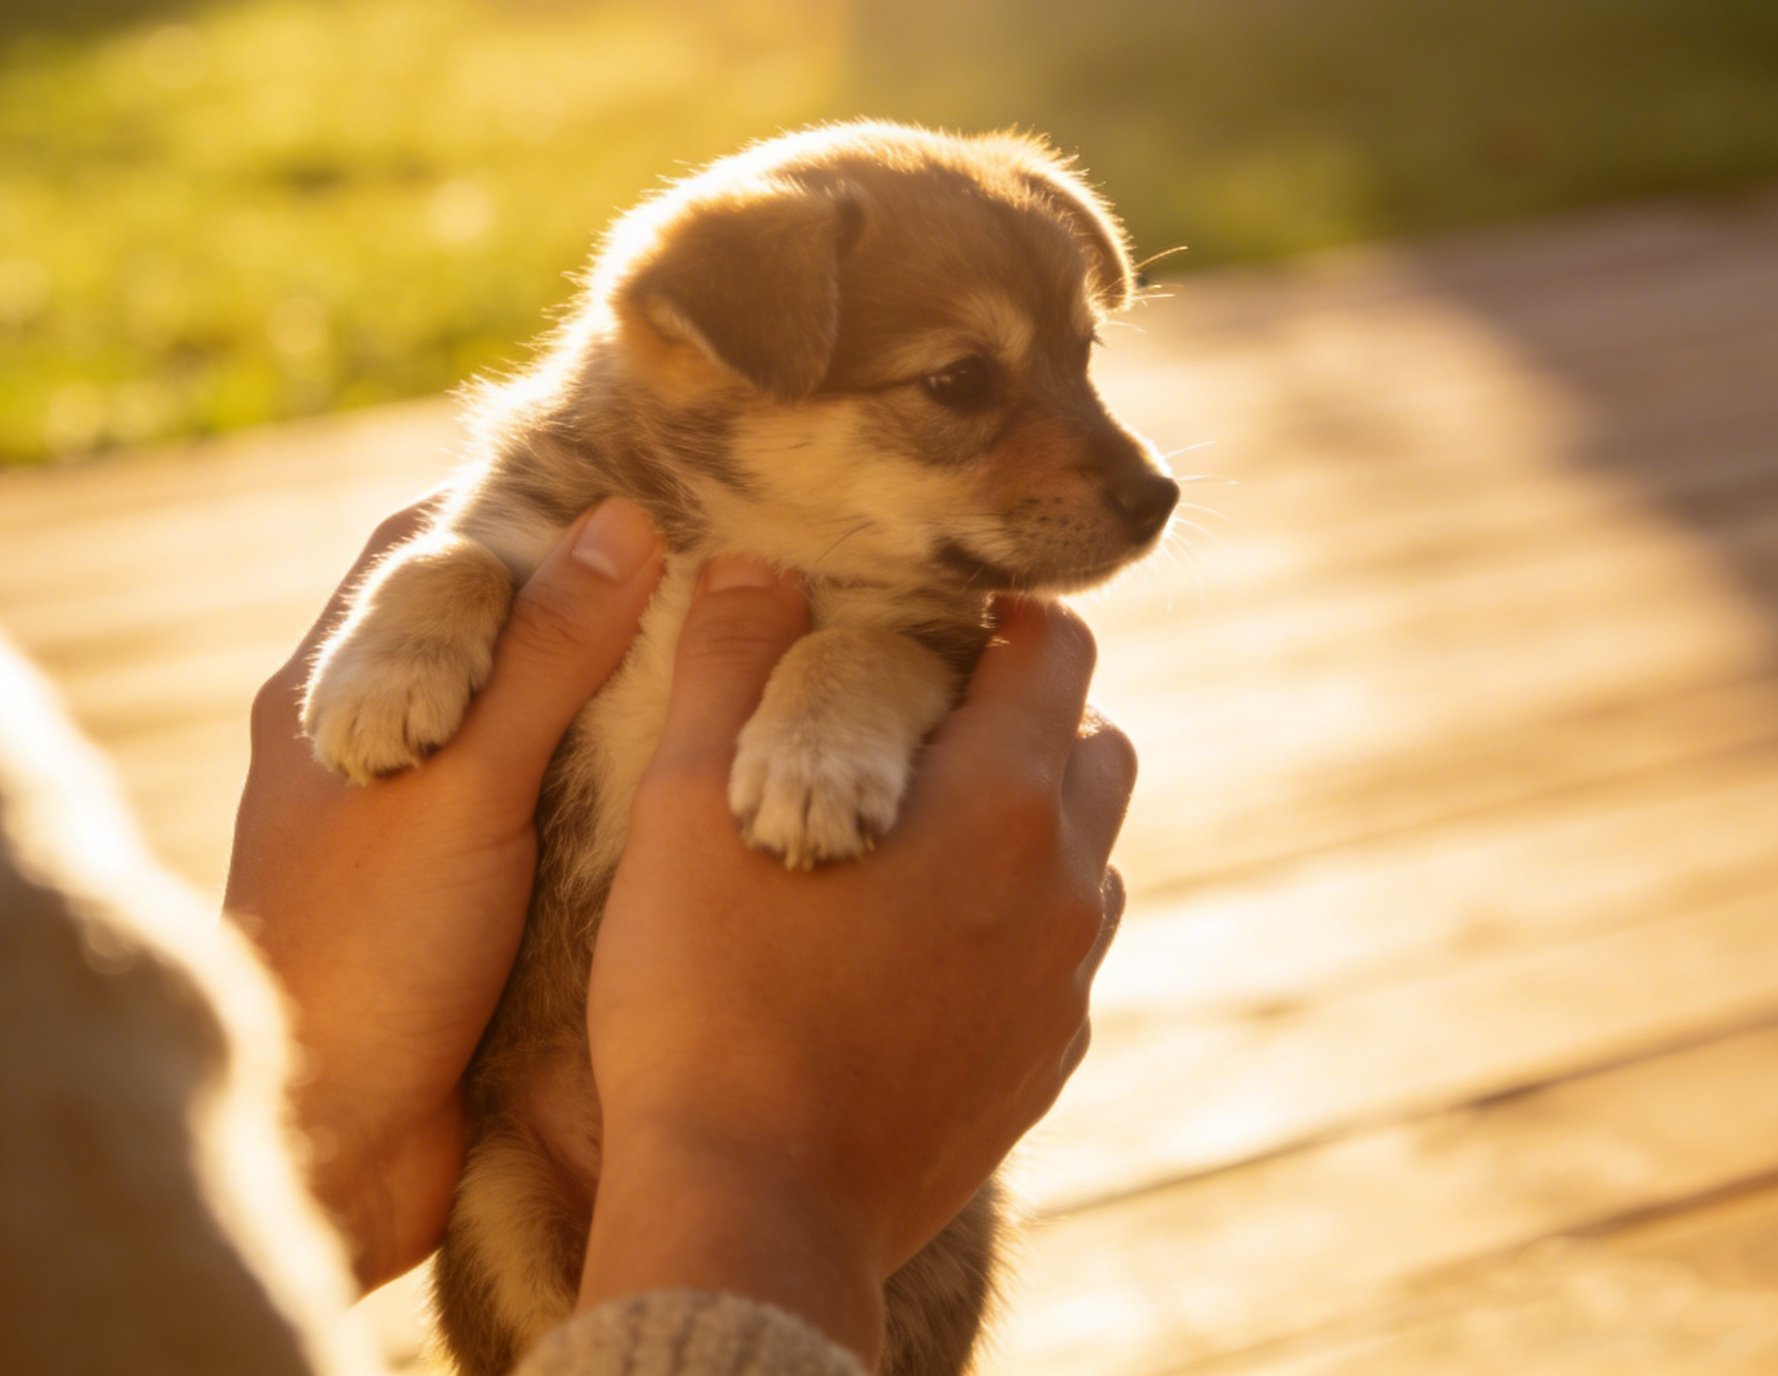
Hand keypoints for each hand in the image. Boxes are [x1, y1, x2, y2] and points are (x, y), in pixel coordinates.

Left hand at [226, 496, 666, 1289]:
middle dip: (588, 590)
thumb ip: (540, 660)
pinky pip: (549, 805)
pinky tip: (697, 764)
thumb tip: (625, 523)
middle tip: (714, 553)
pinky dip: (614, 776)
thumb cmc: (369, 955)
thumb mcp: (463, 788)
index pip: (428, 549)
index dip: (524, 501)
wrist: (333, 1147)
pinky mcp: (467, 899)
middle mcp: (373, 741)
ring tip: (728, 641)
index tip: (638, 473)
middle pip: (485, 626)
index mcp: (335, 691)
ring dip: (611, 686)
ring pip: (525, 717)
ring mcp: (419, 822)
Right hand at [575, 557, 1132, 1366]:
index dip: (997, 617)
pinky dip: (1006, 931)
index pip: (1057, 648)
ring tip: (905, 844)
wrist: (748, 1214)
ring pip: (1083, 860)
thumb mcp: (684, 808)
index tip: (924, 624)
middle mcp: (1061, 887)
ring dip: (1022, 829)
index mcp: (996, 802)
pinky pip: (1054, 962)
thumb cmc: (702, 1002)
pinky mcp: (1040, 1070)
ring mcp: (1062, 989)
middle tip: (909, 728)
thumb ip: (729, 666)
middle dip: (1021, 717)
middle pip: (1093, 748)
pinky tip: (905, 953)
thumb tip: (756, 563)